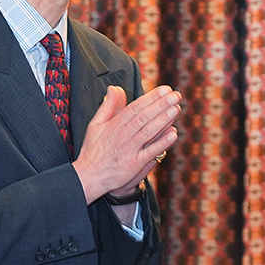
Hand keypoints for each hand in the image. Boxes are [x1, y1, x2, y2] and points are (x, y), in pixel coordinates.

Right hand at [72, 85, 181, 201]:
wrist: (88, 176)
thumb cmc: (92, 151)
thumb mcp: (95, 124)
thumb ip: (108, 106)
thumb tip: (114, 88)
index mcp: (115, 125)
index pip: (136, 107)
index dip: (151, 97)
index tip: (164, 90)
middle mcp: (123, 135)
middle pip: (144, 117)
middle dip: (161, 105)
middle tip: (176, 95)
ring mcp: (129, 149)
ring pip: (149, 131)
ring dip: (163, 120)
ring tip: (176, 108)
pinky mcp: (134, 164)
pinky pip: (150, 152)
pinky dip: (162, 143)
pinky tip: (173, 134)